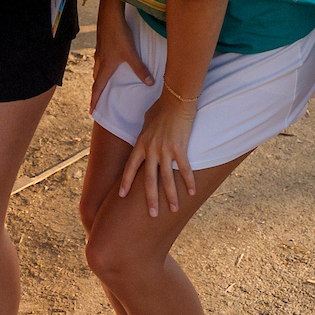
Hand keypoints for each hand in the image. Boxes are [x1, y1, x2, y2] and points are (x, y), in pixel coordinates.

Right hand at [90, 0, 152, 104]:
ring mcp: (99, 51)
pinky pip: (100, 60)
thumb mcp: (131, 53)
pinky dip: (102, 66)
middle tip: (97, 100)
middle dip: (97, 91)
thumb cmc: (118, 34)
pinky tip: (109, 62)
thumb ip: (140, 69)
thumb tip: (150, 83)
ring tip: (104, 83)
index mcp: (105, 66)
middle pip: (97, 80)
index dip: (94, 101)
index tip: (91, 112)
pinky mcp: (101, 43)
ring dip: (100, 78)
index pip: (97, 88)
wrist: (109, 14)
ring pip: (98, 69)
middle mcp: (100, 61)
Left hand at [118, 93, 196, 215]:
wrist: (175, 100)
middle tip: (151, 214)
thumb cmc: (161, 108)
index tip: (121, 196)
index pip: (131, 167)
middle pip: (149, 180)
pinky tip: (192, 192)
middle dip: (150, 199)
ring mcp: (165, 150)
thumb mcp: (146, 121)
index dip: (126, 182)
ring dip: (171, 196)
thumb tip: (144, 136)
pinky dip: (189, 181)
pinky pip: (185, 169)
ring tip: (173, 209)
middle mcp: (151, 150)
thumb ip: (144, 133)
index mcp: (141, 144)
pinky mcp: (180, 148)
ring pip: (166, 179)